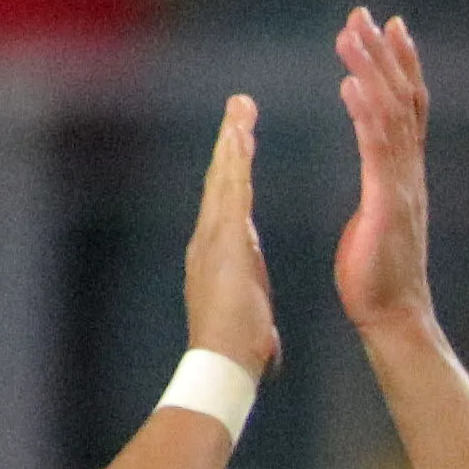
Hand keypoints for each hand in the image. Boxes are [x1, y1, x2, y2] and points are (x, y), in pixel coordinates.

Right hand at [181, 91, 277, 377]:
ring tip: (241, 109)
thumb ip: (252, 308)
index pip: (228, 200)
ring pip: (223, 178)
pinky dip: (236, 165)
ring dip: (231, 142)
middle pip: (220, 179)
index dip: (235, 170)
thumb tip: (259, 323)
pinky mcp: (223, 241)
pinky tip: (242, 140)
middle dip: (230, 141)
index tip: (243, 142)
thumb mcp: (251, 319)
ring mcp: (212, 237)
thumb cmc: (238, 348)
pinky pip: (231, 193)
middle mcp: (209, 238)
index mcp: (220, 252)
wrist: (223, 362)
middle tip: (240, 105)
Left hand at [332, 13, 436, 340]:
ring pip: (390, 116)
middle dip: (386, 55)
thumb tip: (381, 168)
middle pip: (404, 101)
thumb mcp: (380, 219)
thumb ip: (382, 187)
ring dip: (372, 72)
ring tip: (353, 35)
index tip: (392, 28)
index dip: (402, 67)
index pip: (408, 109)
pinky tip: (351, 84)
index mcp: (404, 176)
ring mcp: (401, 187)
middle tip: (368, 13)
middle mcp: (410, 173)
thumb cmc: (379, 277)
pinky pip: (377, 150)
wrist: (393, 316)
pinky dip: (366, 113)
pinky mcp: (386, 203)